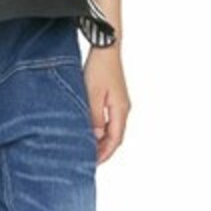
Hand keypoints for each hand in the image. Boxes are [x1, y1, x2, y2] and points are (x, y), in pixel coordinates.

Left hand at [82, 47, 130, 164]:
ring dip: (102, 140)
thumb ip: (94, 117)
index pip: (115, 140)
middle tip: (87, 160)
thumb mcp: (92, 95)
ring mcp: (120, 103)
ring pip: (113, 129)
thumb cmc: (98, 69)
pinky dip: (102, 129)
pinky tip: (90, 130)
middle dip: (103, 150)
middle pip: (115, 137)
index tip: (92, 163)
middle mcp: (123, 109)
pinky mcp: (115, 98)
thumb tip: (96, 137)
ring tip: (87, 148)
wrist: (106, 47)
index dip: (104, 154)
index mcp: (120, 110)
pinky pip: (110, 120)